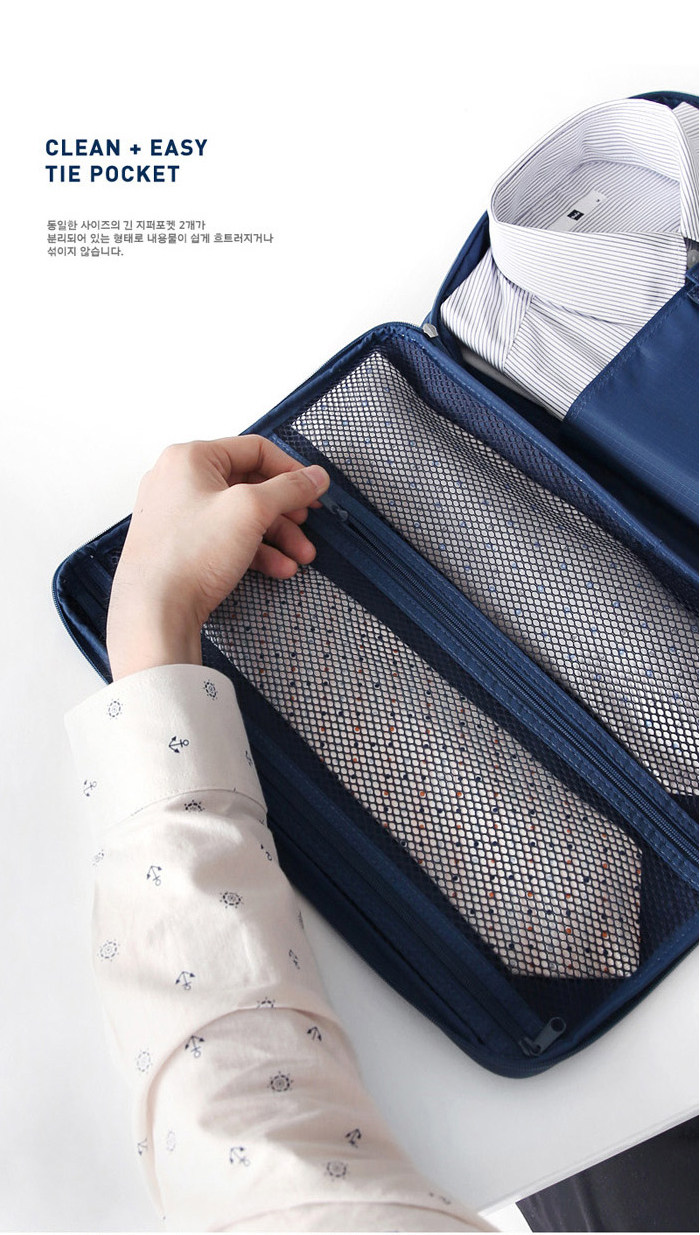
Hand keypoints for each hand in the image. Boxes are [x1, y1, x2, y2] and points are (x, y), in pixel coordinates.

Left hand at [106, 436, 329, 679]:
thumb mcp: (251, 510)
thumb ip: (290, 488)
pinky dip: (254, 551)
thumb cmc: (192, 553)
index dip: (290, 470)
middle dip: (285, 512)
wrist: (154, 611)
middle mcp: (179, 480)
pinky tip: (278, 569)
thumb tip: (317, 476)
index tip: (314, 491)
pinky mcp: (180, 544)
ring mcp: (177, 514)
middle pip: (249, 486)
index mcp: (190, 458)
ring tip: (300, 558)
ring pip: (240, 516)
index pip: (254, 450)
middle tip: (308, 528)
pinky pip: (225, 538)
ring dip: (276, 536)